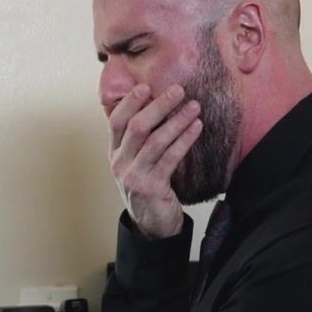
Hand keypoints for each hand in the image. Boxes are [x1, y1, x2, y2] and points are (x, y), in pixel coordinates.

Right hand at [108, 83, 202, 239]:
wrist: (152, 225)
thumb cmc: (148, 186)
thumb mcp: (137, 162)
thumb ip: (141, 139)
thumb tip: (158, 103)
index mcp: (115, 153)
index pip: (116, 121)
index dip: (129, 103)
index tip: (145, 86)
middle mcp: (120, 163)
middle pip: (137, 127)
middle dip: (158, 106)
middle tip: (178, 90)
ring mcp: (134, 176)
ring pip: (155, 141)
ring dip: (177, 121)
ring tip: (194, 106)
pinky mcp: (151, 187)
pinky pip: (170, 158)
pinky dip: (184, 140)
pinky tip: (197, 128)